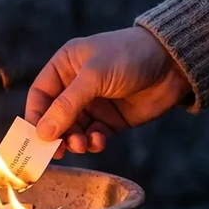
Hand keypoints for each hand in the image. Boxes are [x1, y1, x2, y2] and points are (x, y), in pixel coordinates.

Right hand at [25, 26, 191, 156]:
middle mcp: (75, 86)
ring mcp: (93, 104)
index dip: (35, 116)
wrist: (173, 64)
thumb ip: (67, 104)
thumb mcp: (94, 76)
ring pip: (73, 130)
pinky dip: (93, 142)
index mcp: (65, 65)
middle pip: (54, 117)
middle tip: (57, 151)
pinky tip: (99, 141)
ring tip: (82, 145)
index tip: (36, 138)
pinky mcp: (110, 120)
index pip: (40, 95)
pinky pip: (93, 136)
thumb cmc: (129, 57)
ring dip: (74, 140)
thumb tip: (42, 132)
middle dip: (55, 134)